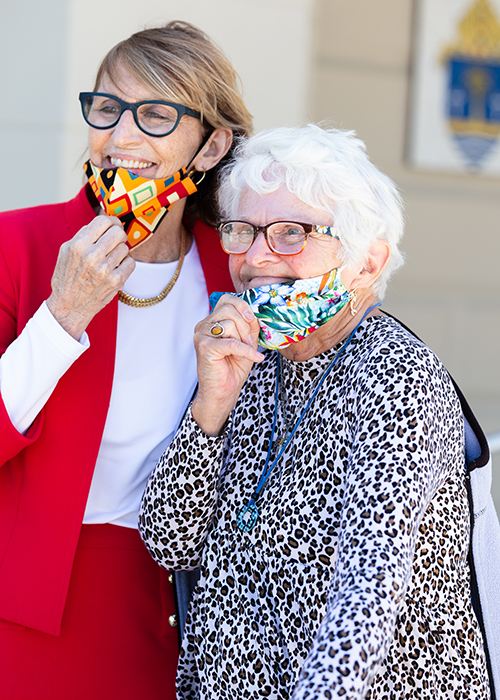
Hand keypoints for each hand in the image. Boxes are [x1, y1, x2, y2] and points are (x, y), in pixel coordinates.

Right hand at [47, 216, 134, 339]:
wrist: (69, 307)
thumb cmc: (67, 277)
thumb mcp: (66, 251)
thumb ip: (84, 235)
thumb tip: (105, 221)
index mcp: (77, 246)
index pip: (103, 221)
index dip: (110, 222)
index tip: (112, 226)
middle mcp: (91, 256)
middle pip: (118, 232)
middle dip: (118, 235)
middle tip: (114, 242)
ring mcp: (105, 270)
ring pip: (125, 247)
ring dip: (120, 252)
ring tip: (110, 259)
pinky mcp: (116, 281)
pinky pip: (131, 262)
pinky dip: (125, 264)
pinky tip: (115, 269)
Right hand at [191, 295, 264, 435]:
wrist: (222, 391)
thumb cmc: (232, 368)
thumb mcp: (246, 342)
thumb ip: (249, 325)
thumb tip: (255, 313)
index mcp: (212, 321)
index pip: (226, 299)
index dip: (242, 306)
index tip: (252, 319)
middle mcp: (204, 325)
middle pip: (229, 310)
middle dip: (246, 326)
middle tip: (249, 344)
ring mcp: (201, 335)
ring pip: (229, 324)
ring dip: (243, 340)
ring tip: (243, 354)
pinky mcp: (204, 347)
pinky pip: (231, 342)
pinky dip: (246, 351)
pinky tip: (254, 358)